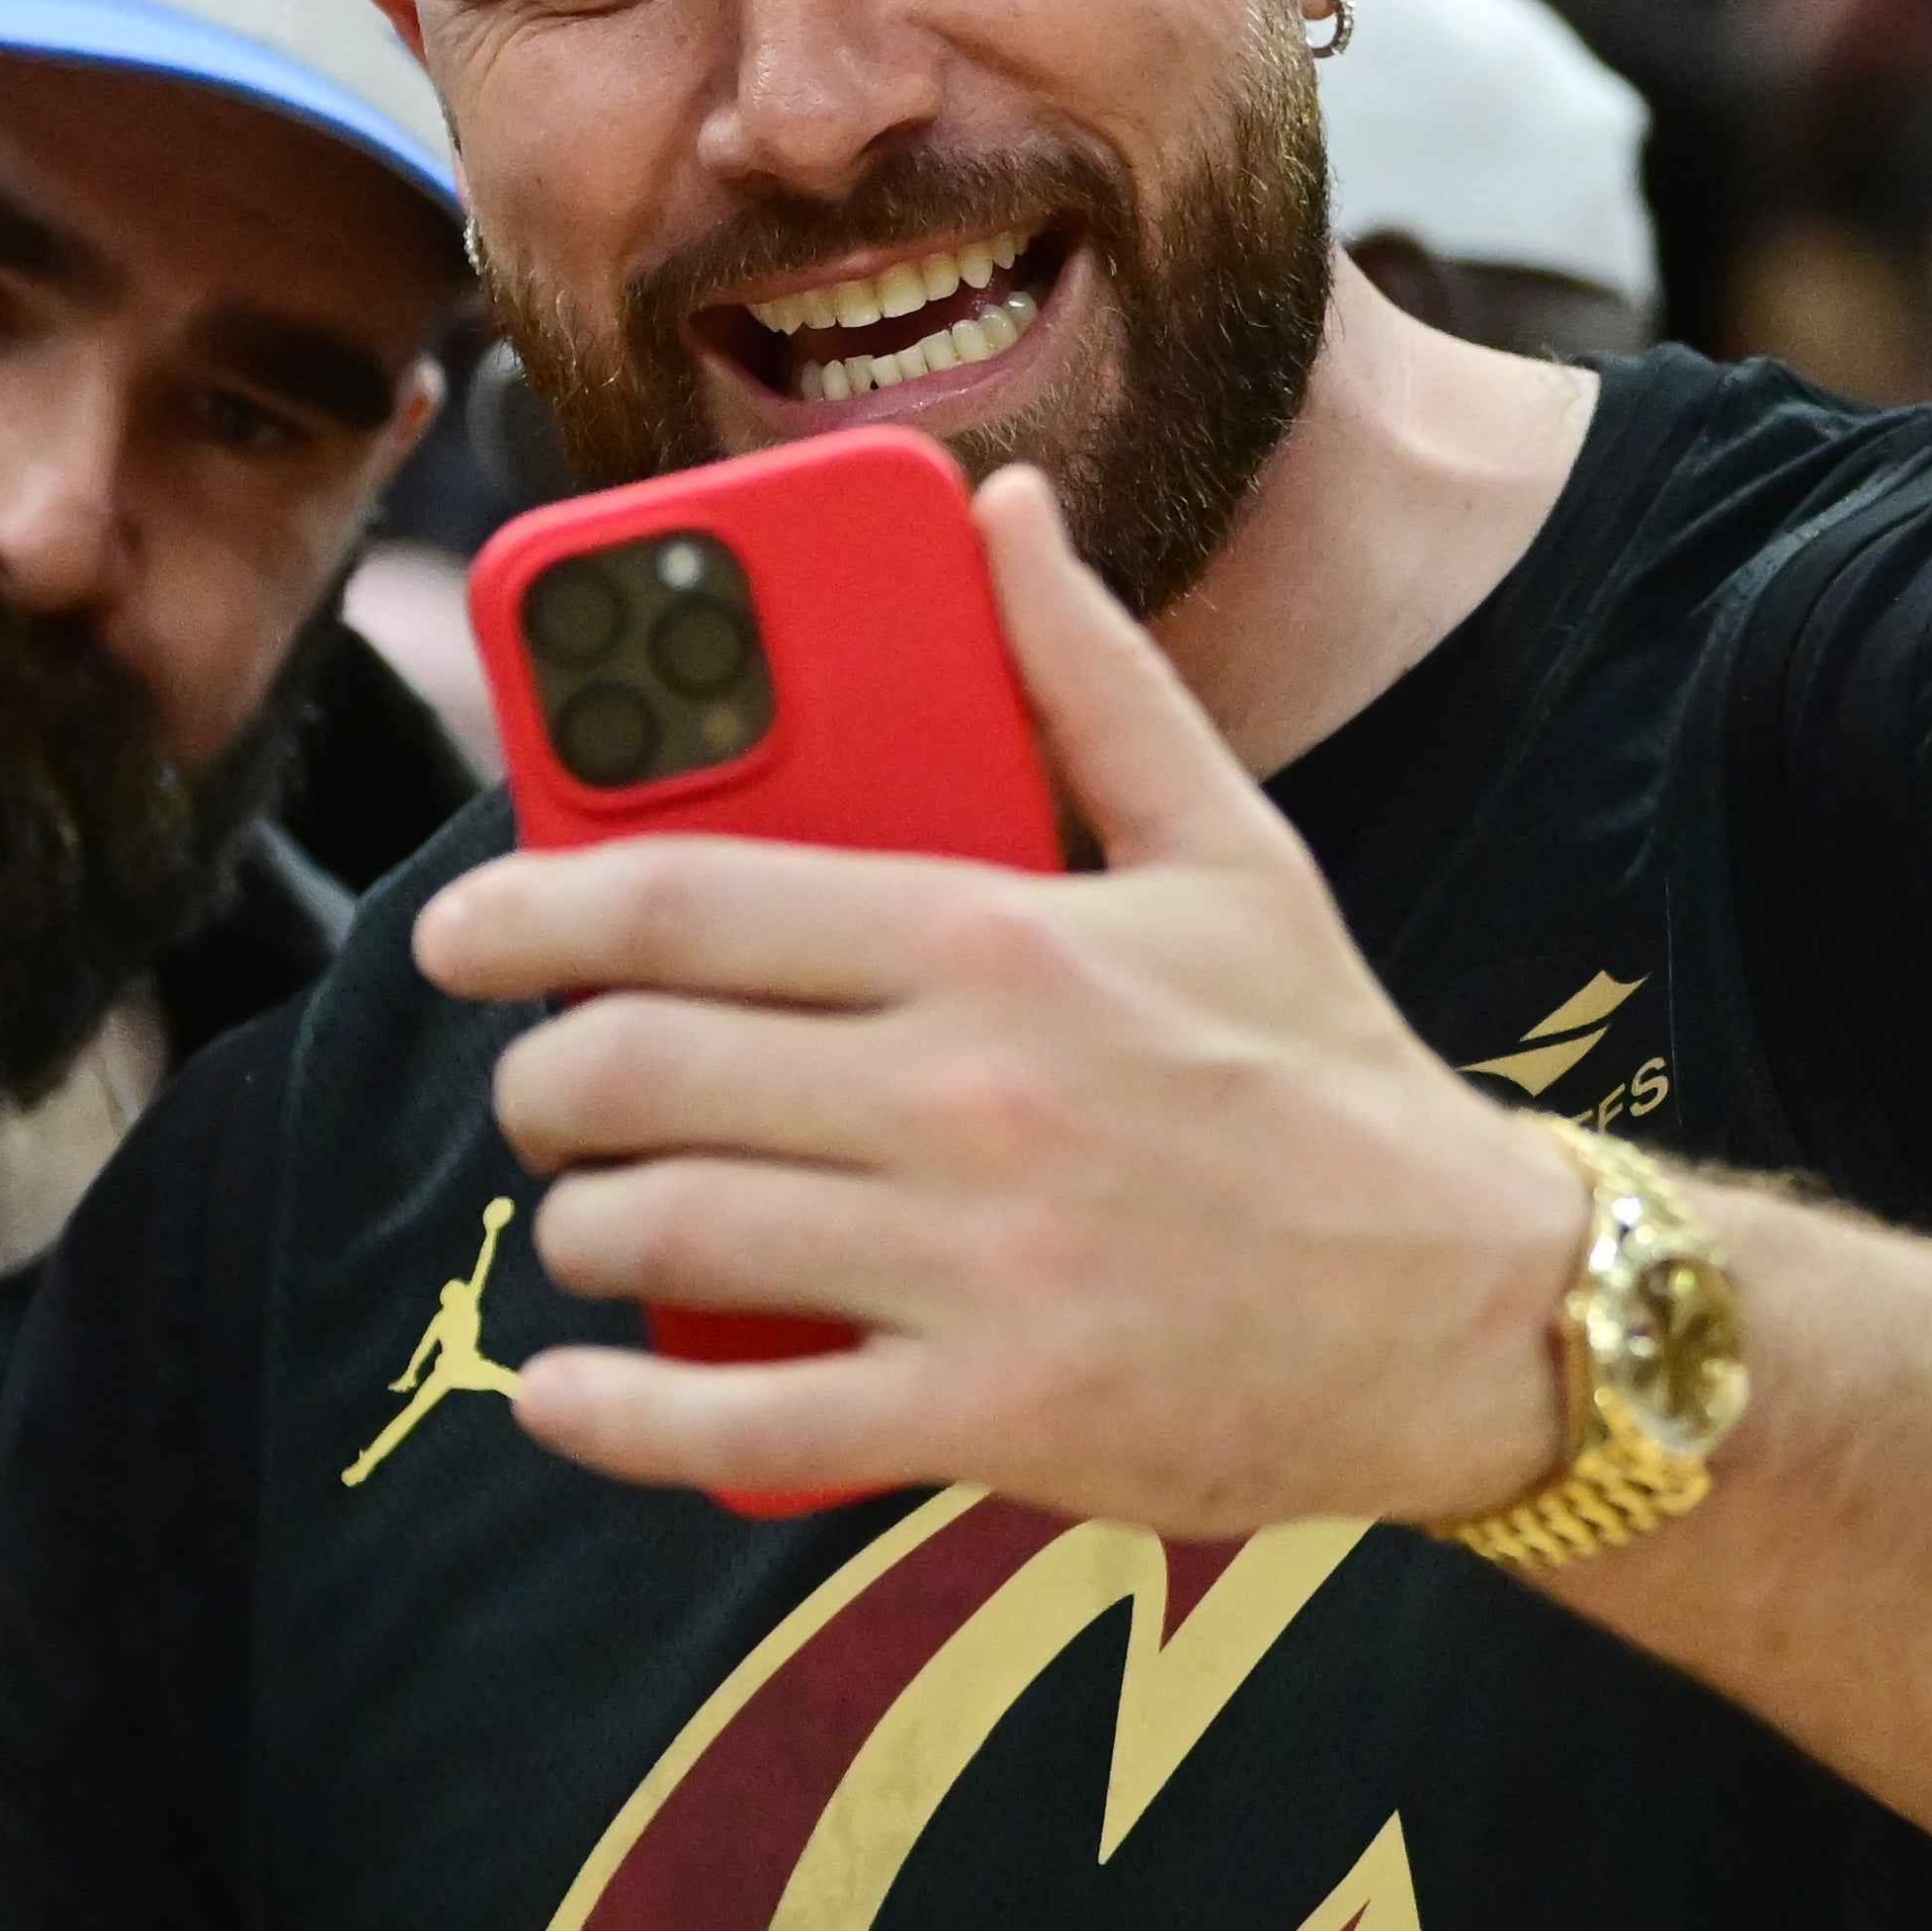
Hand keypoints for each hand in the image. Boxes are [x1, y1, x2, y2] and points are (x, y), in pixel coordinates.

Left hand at [413, 469, 1590, 1535]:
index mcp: (1001, 937)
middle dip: (542, 1081)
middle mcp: (968, 1093)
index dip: (526, 908)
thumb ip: (1089, 676)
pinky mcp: (992, 1415)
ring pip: (665, 1231)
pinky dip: (615, 1413)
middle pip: (640, 1068)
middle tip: (540, 1089)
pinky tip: (563, 1393)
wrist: (1475, 1309)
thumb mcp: (1229, 846)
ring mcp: (973, 1263)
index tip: (456, 932)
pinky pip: (744, 1419)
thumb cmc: (1326, 1072)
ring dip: (580, 1226)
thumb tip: (1001, 511)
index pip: (686, 902)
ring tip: (591, 1213)